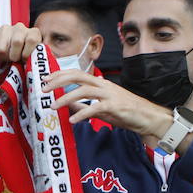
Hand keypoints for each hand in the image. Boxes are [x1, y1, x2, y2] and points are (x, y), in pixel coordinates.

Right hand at [0, 23, 42, 64]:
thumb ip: (35, 60)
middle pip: (17, 42)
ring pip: (2, 49)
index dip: (27, 53)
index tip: (24, 60)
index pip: (31, 39)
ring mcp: (6, 28)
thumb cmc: (22, 59)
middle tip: (14, 60)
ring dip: (3, 57)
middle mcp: (20, 27)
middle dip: (14, 56)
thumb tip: (36, 69)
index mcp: (33, 33)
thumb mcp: (32, 59)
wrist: (8, 56)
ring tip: (6, 58)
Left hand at [42, 70, 171, 144]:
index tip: (46, 78)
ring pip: (83, 91)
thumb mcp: (101, 107)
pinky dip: (82, 113)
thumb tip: (68, 104)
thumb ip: (85, 104)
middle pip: (77, 77)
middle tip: (43, 89)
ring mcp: (109, 94)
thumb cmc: (125, 112)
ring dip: (65, 98)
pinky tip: (72, 120)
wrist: (148, 117)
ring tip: (53, 106)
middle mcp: (103, 85)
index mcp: (100, 83)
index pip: (77, 73)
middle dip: (58, 81)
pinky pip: (95, 108)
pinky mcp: (115, 106)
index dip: (60, 74)